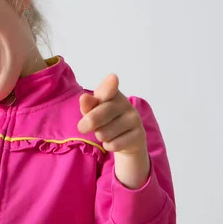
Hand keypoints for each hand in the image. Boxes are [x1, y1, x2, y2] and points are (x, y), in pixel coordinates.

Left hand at [77, 74, 149, 188]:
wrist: (127, 138)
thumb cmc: (105, 119)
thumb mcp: (93, 111)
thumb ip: (88, 106)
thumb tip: (84, 98)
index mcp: (112, 93)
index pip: (108, 89)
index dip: (109, 85)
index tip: (113, 78)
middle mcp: (125, 103)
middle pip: (96, 117)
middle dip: (87, 124)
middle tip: (83, 127)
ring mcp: (134, 119)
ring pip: (103, 134)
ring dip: (100, 136)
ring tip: (107, 132)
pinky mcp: (139, 134)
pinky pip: (113, 145)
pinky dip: (109, 145)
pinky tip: (115, 140)